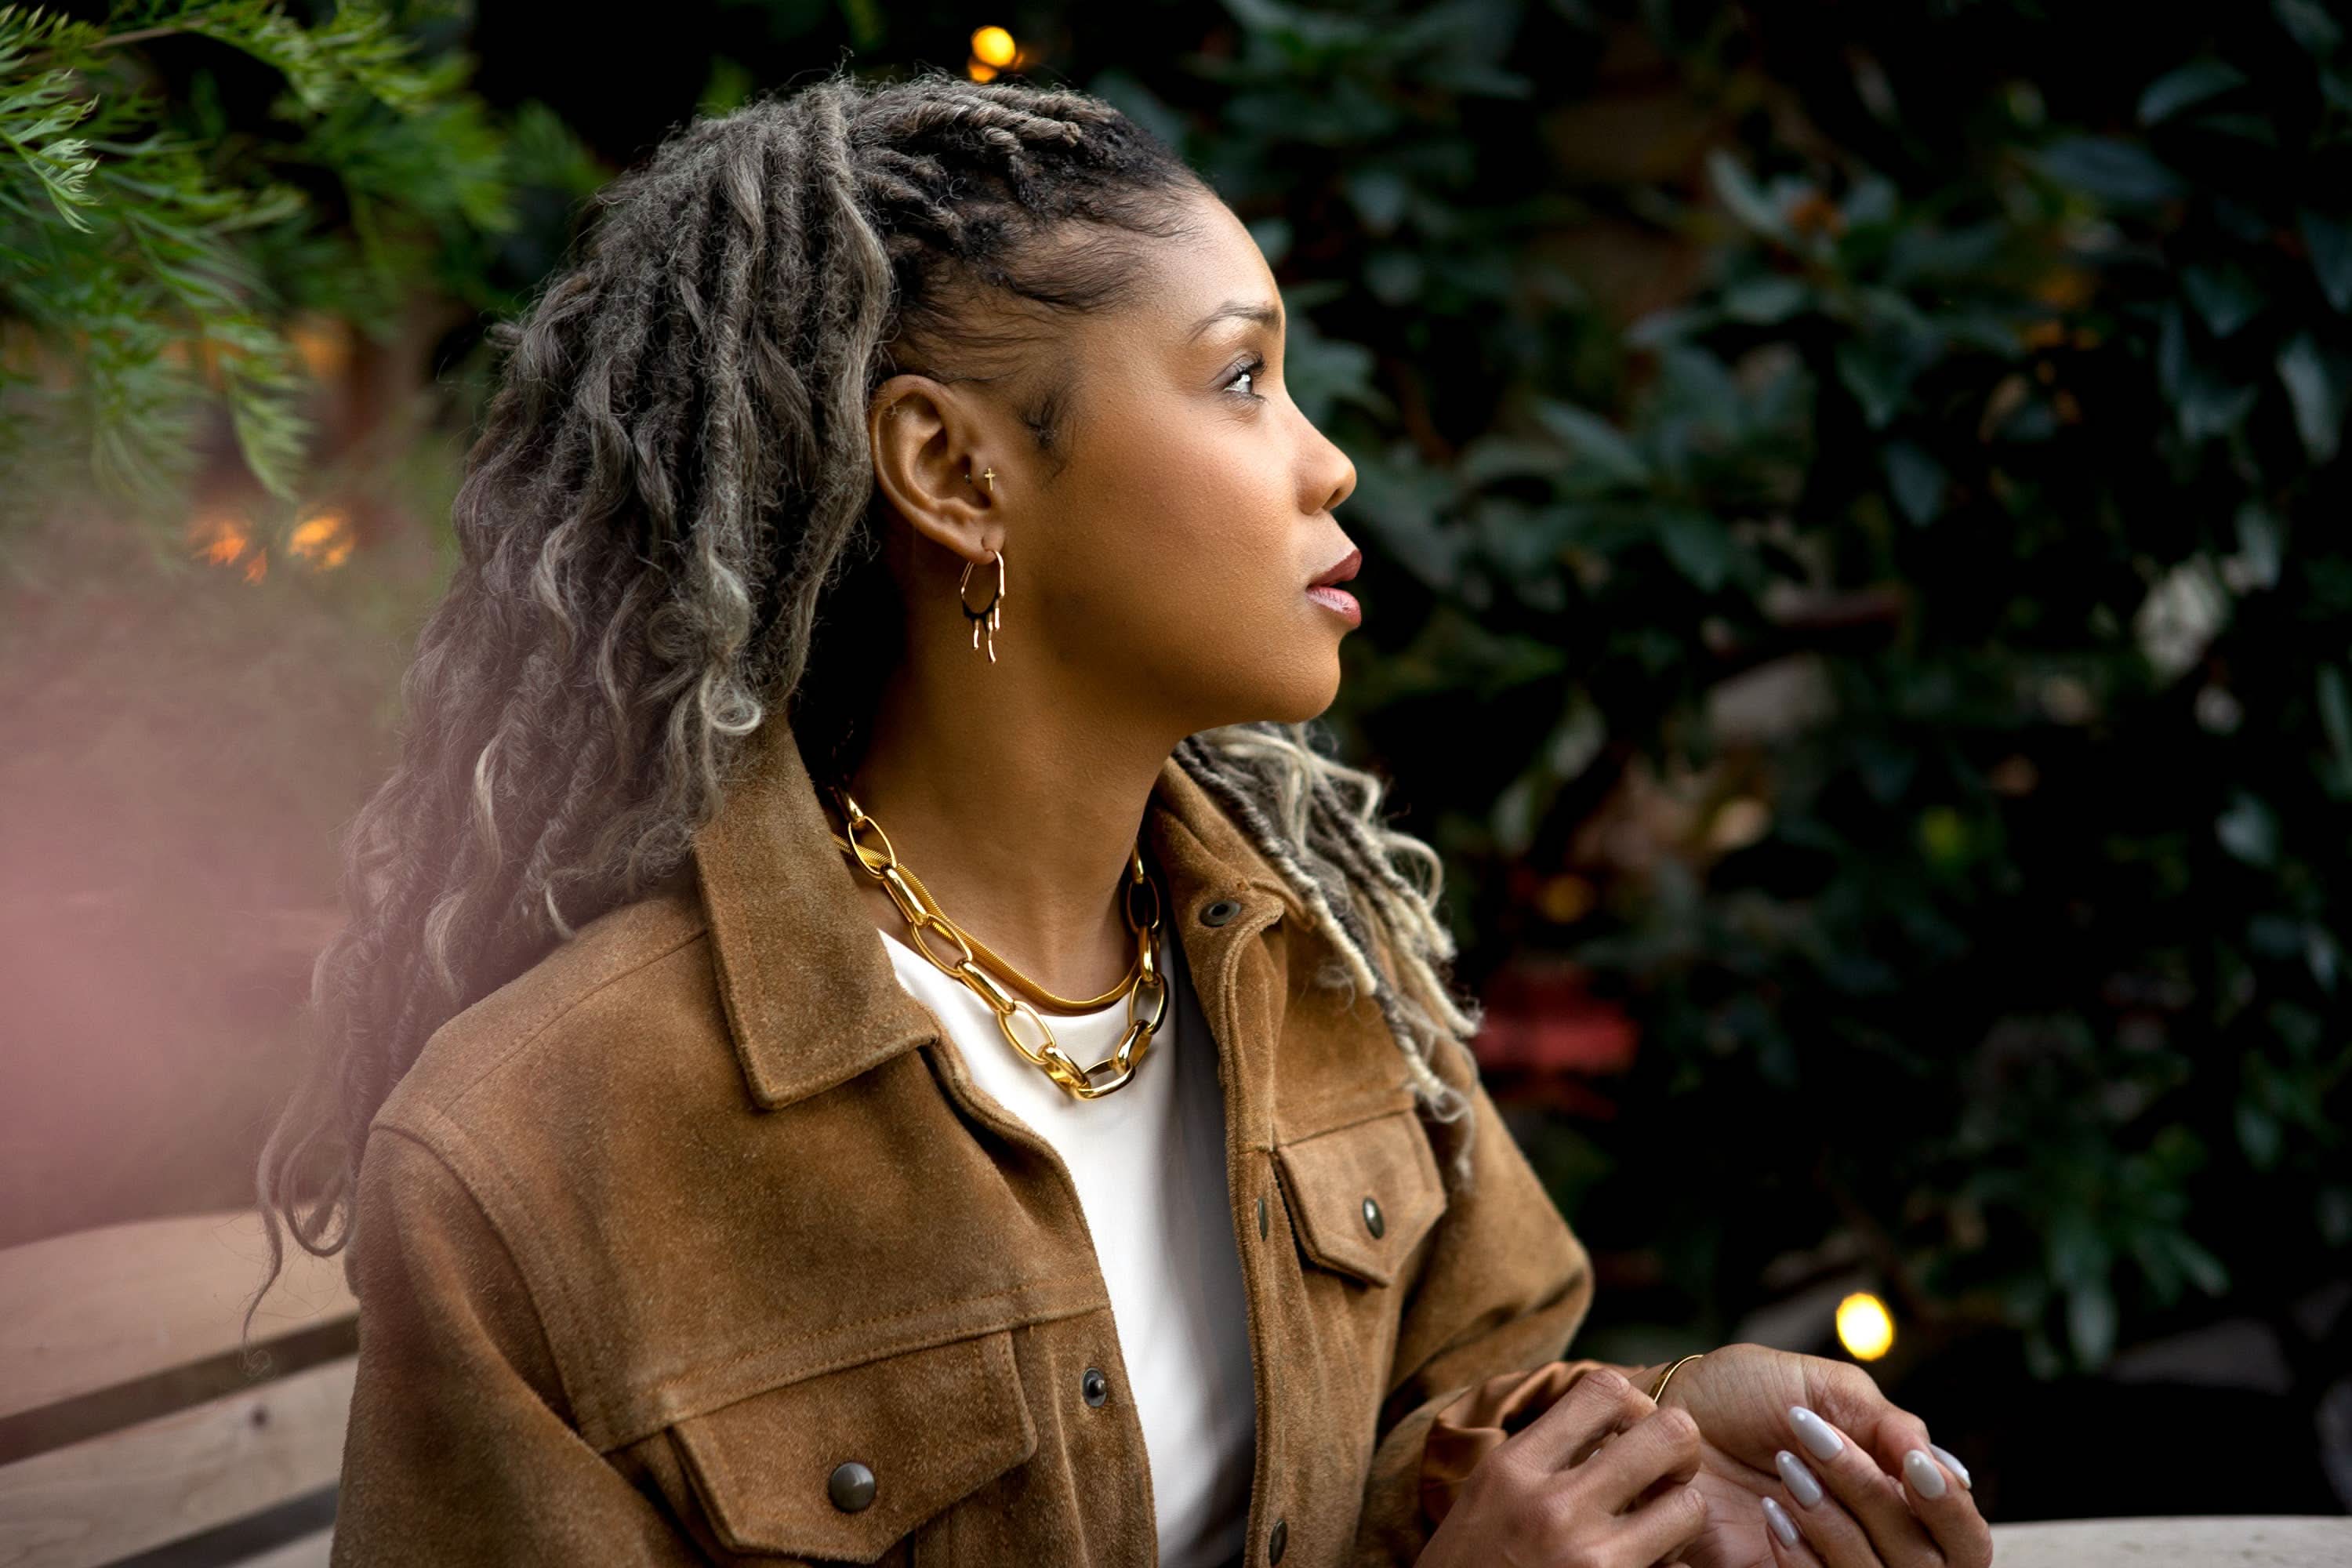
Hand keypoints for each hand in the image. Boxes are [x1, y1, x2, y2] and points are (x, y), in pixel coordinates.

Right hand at [1418, 1366, 1708, 1567]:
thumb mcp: (1488, 1495)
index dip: (1637, 1403)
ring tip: (1658, 1531)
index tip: (1631, 1429)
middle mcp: (1553, 1505)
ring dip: (1680, 1518)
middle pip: (1667, 1433)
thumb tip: (1602, 1424)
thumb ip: (1539, 1456)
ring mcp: (1588, 1558)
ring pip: (1690, 1507)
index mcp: (1514, 1466)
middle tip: (1666, 1475)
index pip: (1605, 1389)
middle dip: (1679, 1451)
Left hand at [1650, 1345, 1990, 1567]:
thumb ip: (1889, 1426)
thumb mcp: (1825, 1387)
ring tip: (1786, 1465)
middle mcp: (1877, 1535)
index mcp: (1898, 1488)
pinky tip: (1769, 1510)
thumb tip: (1947, 1471)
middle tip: (1821, 1446)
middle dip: (1877, 1499)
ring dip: (1836, 1518)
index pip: (1962, 1531)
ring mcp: (1832, 1562)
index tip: (1911, 1466)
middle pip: (1928, 1561)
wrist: (1671, 1412)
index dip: (1949, 1506)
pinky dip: (1801, 1551)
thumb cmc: (1744, 1391)